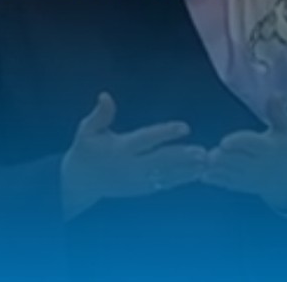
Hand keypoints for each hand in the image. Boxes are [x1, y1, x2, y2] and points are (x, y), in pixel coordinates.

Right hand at [60, 92, 207, 219]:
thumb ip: (100, 114)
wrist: (79, 183)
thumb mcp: (86, 130)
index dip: (166, 133)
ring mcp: (137, 181)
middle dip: (183, 157)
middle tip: (203, 152)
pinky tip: (197, 173)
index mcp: (119, 149)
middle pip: (161, 161)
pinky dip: (181, 179)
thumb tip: (105, 96)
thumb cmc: (85, 150)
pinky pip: (164, 184)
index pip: (146, 139)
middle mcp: (130, 167)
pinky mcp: (141, 189)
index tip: (185, 127)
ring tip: (206, 163)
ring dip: (188, 170)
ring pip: (166, 175)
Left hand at [201, 96, 286, 212]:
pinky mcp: (241, 185)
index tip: (224, 142)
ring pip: (229, 173)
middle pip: (237, 161)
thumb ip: (277, 112)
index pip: (252, 145)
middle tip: (206, 153)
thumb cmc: (286, 147)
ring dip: (214, 168)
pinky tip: (201, 171)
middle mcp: (258, 164)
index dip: (237, 143)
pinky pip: (225, 183)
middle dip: (220, 157)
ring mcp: (249, 177)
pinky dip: (213, 178)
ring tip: (201, 159)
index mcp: (268, 148)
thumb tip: (275, 94)